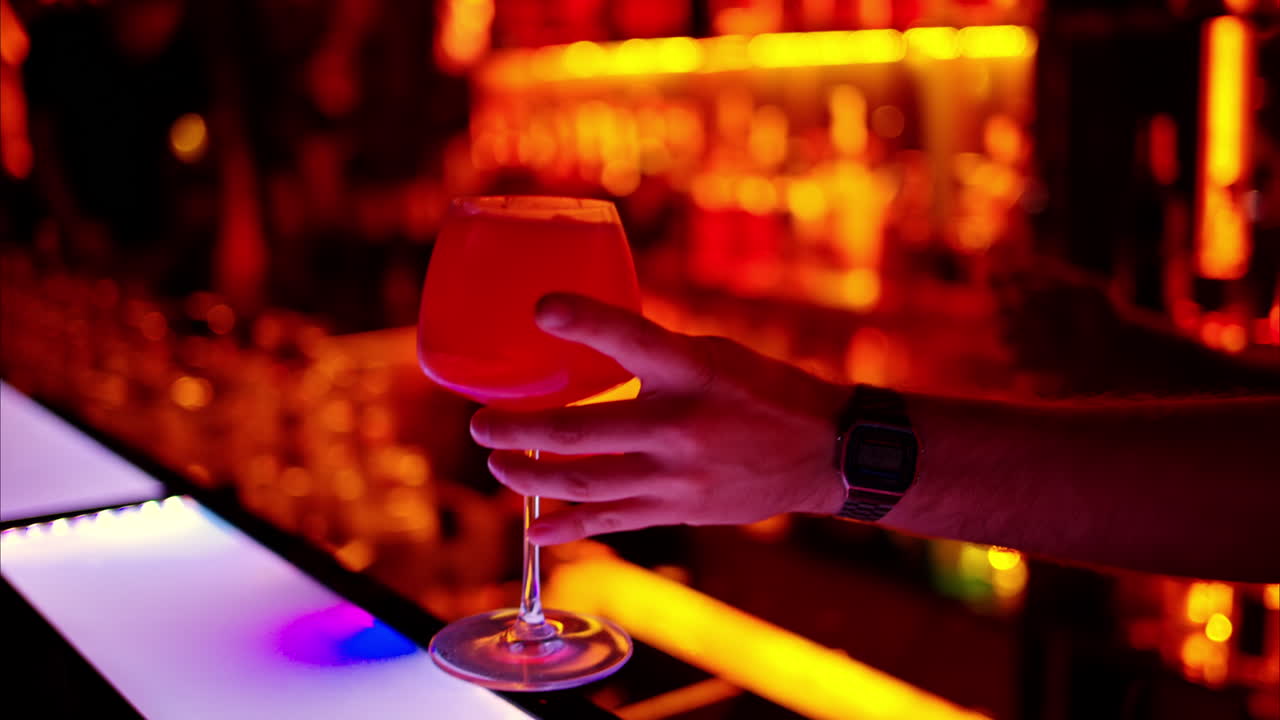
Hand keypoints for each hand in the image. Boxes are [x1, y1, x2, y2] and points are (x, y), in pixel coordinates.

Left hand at [469, 294, 850, 544]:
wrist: (821, 452)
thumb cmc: (760, 390)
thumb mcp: (712, 354)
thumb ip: (651, 355)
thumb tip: (582, 342)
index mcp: (690, 370)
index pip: (628, 337)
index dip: (581, 319)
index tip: (540, 308)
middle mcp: (678, 425)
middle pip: (575, 433)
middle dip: (515, 430)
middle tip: (482, 423)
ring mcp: (675, 476)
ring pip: (581, 484)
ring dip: (527, 476)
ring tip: (497, 463)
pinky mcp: (676, 511)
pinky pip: (609, 523)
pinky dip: (564, 527)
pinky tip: (533, 528)